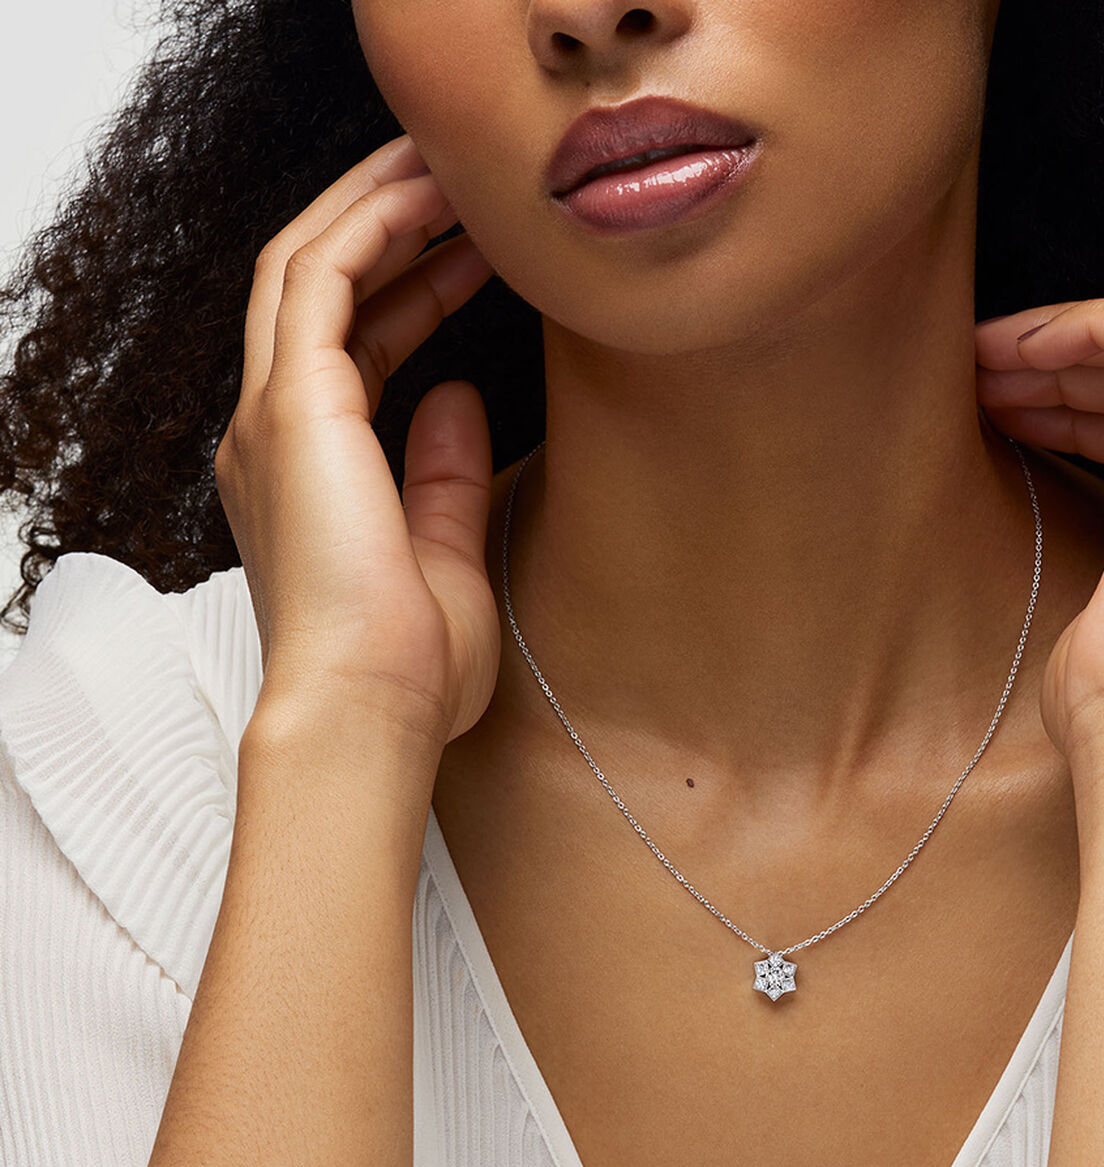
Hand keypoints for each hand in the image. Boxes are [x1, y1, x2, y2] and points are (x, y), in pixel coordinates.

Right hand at [216, 134, 498, 744]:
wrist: (371, 713)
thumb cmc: (409, 668)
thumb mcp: (445, 556)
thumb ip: (445, 474)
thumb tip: (461, 396)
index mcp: (309, 471)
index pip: (352, 347)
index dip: (413, 289)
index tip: (480, 257)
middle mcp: (275, 433)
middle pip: (319, 287)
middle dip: (388, 224)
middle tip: (462, 183)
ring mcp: (273, 416)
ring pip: (307, 263)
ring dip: (378, 204)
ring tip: (452, 165)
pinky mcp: (292, 407)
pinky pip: (321, 279)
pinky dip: (371, 226)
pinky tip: (431, 196)